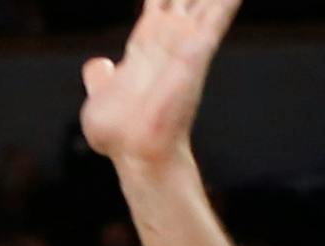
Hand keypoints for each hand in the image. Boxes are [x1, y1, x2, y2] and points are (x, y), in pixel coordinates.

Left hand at [80, 0, 242, 172]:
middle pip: (183, 0)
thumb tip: (97, 66)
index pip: (157, 7)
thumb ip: (98, 78)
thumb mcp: (98, 98)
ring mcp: (184, 43)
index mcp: (143, 48)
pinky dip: (227, 2)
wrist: (136, 151)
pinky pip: (218, 14)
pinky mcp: (198, 50)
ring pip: (205, 3)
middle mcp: (168, 41)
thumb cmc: (119, 135)